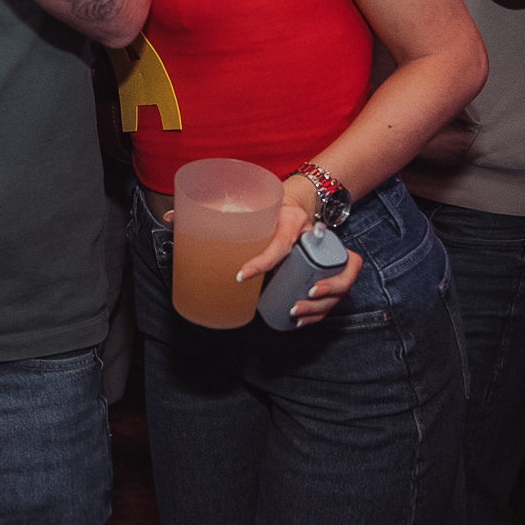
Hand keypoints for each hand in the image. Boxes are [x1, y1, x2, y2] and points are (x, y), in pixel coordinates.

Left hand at [227, 177, 364, 326]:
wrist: (294, 204)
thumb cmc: (273, 210)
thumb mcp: (256, 210)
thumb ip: (226, 216)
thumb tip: (182, 224)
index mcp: (294, 221)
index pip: (281, 245)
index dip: (262, 262)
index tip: (241, 276)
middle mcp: (318, 238)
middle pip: (332, 271)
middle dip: (322, 293)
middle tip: (295, 306)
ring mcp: (329, 255)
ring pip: (342, 287)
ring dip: (320, 307)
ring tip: (296, 314)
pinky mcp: (329, 268)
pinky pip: (337, 293)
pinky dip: (321, 310)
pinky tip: (302, 320)